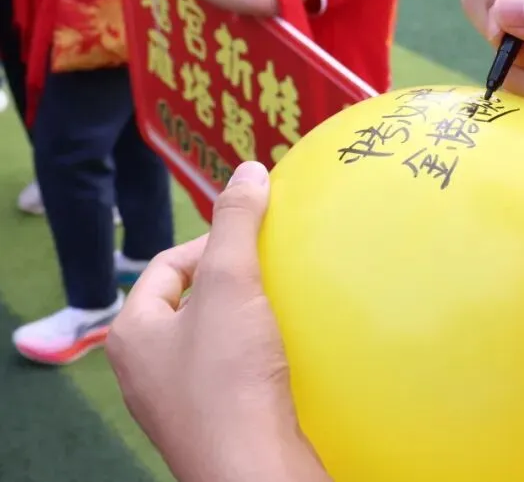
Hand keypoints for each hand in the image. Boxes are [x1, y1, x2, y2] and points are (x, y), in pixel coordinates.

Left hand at [107, 163, 330, 481]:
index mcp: (133, 335)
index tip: (255, 240)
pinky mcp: (217, 426)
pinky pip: (237, 376)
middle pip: (192, 303)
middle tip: (274, 271)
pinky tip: (294, 354)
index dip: (211, 243)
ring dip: (252, 320)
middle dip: (235, 282)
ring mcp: (181, 404)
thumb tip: (250, 169)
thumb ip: (238, 223)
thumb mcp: (231, 285)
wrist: (253, 471)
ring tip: (288, 308)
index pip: (166, 267)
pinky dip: (264, 357)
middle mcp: (147, 372)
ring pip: (216, 341)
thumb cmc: (229, 379)